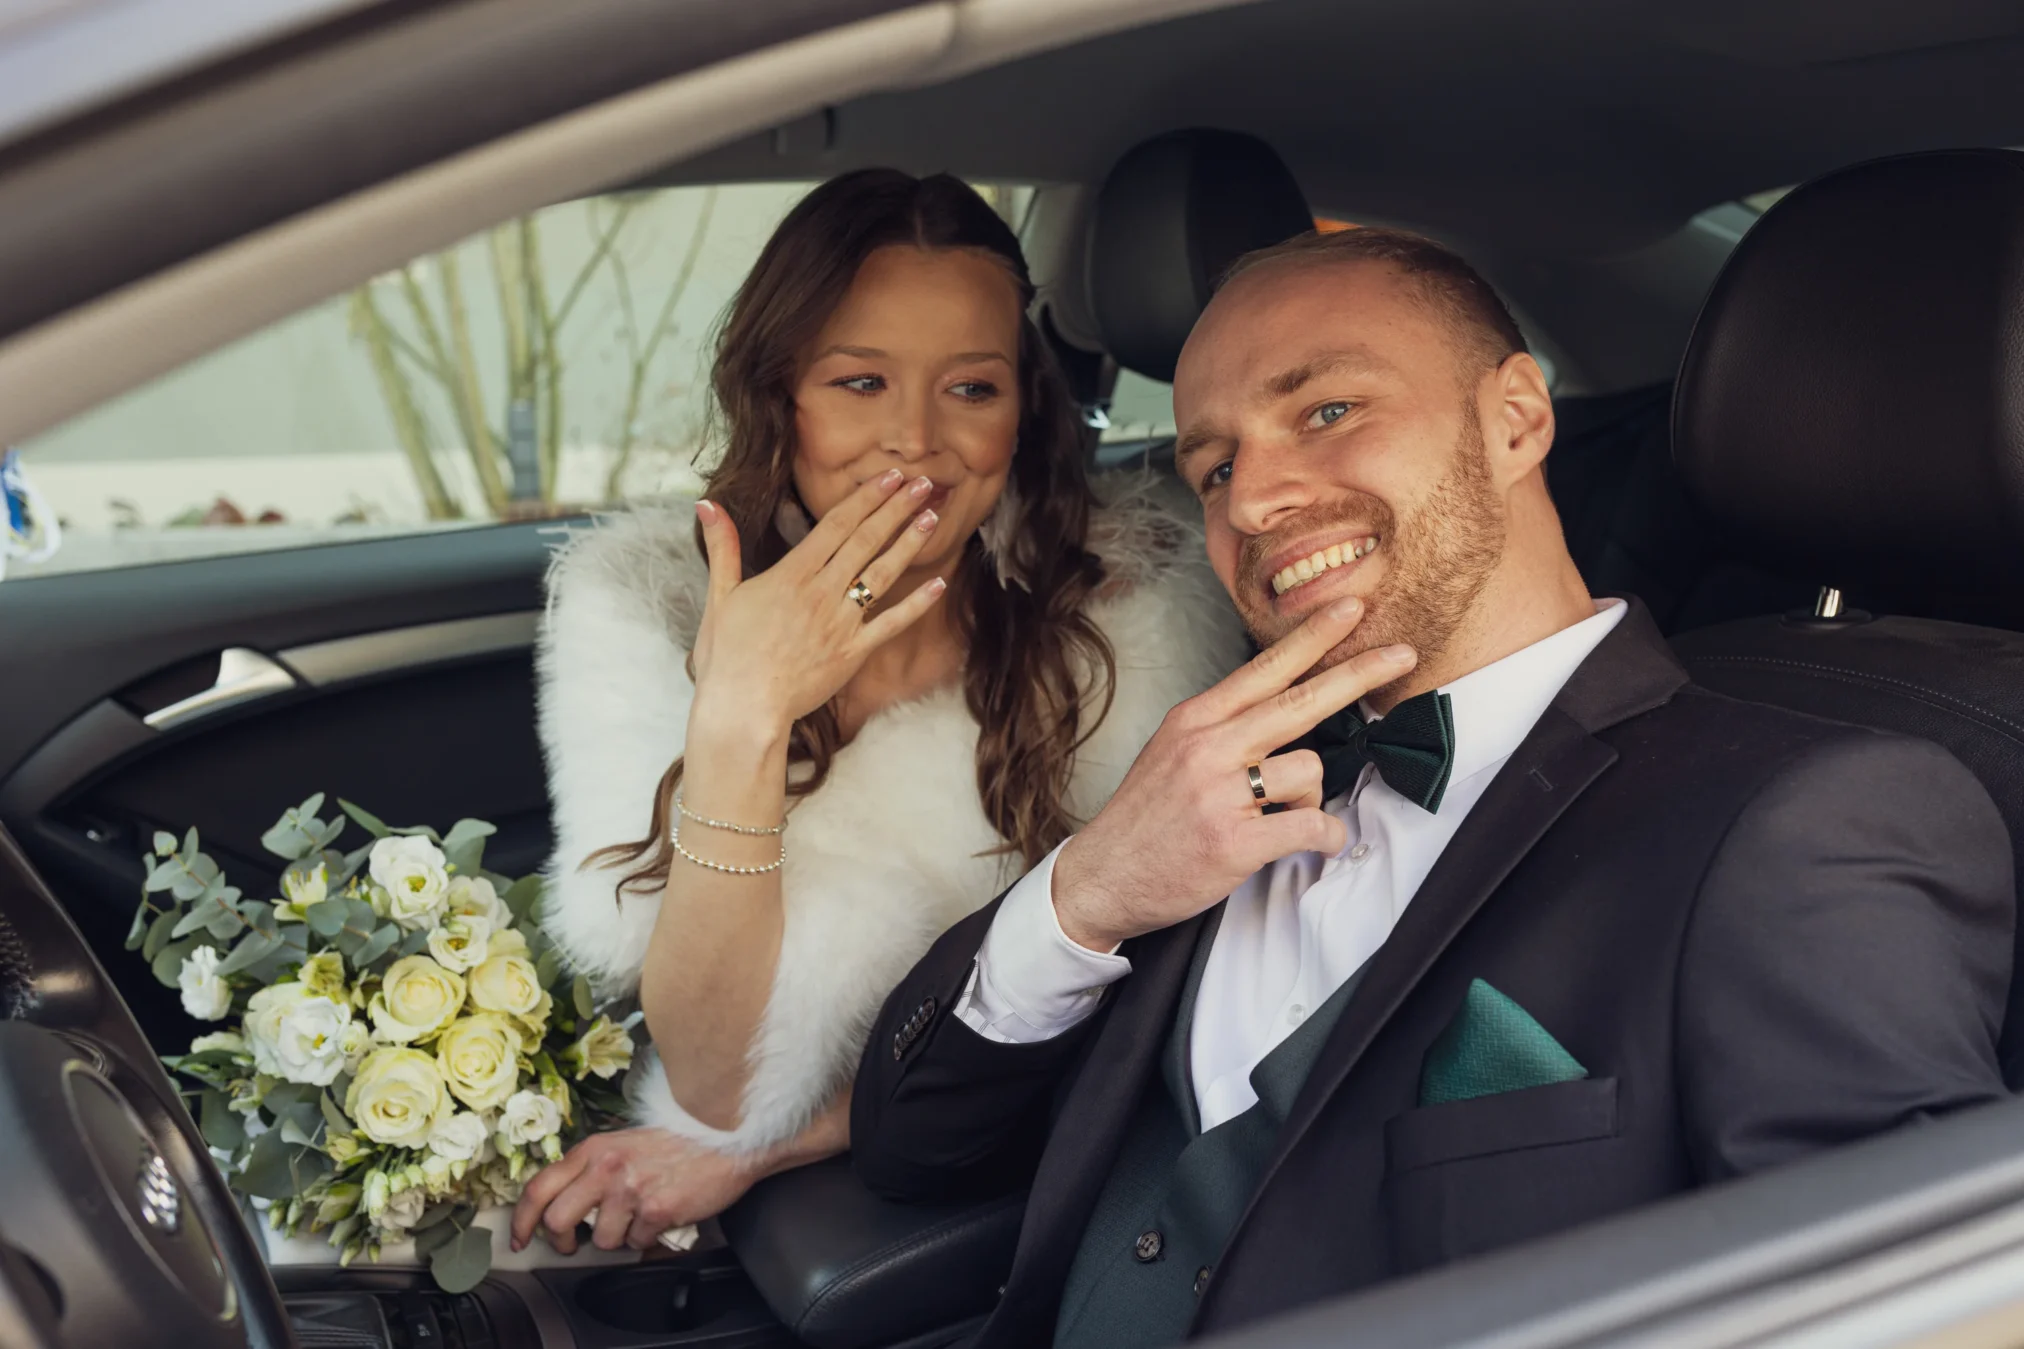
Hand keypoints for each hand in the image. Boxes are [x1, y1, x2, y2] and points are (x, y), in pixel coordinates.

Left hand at [510, 1127, 757, 1253]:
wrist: (727, 1140)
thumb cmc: (678, 1143)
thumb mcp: (624, 1144)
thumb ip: (592, 1167)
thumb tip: (562, 1201)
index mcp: (593, 1149)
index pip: (539, 1189)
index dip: (522, 1221)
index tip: (520, 1238)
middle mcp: (606, 1166)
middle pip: (557, 1221)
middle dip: (563, 1241)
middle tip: (574, 1244)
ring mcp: (630, 1188)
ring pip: (601, 1240)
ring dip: (618, 1238)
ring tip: (637, 1218)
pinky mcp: (656, 1208)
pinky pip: (636, 1244)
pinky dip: (647, 1238)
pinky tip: (661, 1216)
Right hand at [689, 470, 947, 734]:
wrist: (744, 708)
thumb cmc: (727, 656)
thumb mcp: (719, 595)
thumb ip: (722, 547)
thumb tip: (707, 505)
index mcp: (791, 574)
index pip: (836, 525)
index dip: (866, 497)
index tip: (889, 476)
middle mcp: (821, 592)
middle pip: (866, 541)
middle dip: (896, 508)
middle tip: (924, 482)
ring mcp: (841, 622)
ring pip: (882, 574)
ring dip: (909, 543)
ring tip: (933, 517)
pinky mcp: (854, 652)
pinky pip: (891, 623)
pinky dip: (917, 604)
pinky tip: (939, 583)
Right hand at [1051, 597, 1415, 949]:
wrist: (1101, 876)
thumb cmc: (1144, 818)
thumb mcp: (1171, 752)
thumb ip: (1222, 728)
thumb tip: (1280, 711)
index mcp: (1195, 720)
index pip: (1265, 667)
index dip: (1314, 636)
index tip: (1350, 608)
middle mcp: (1208, 746)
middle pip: (1300, 701)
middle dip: (1359, 674)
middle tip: (1403, 654)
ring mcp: (1220, 792)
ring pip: (1309, 769)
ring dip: (1313, 797)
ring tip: (1285, 817)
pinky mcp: (1234, 840)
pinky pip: (1309, 826)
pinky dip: (1325, 837)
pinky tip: (1318, 843)